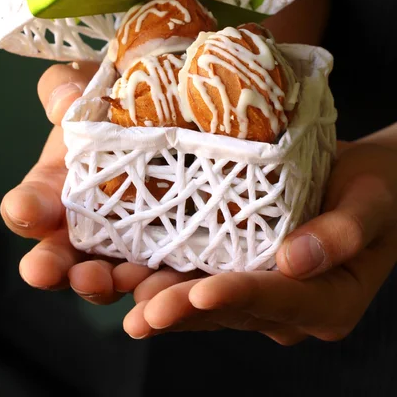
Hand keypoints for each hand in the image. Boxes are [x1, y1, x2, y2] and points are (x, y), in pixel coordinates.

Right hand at [0, 62, 157, 303]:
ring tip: (106, 280)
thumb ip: (64, 87)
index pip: (31, 205)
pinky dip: (158, 287)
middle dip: (52, 265)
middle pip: (61, 256)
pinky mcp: (169, 250)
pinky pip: (161, 275)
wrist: (169, 108)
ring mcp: (126, 241)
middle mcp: (85, 222)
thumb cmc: (117, 97)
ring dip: (101, 283)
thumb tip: (64, 102)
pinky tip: (161, 288)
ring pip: (107, 275)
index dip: (24, 209)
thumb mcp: (87, 84)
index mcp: (57, 187)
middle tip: (47, 270)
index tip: (25, 208)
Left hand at [123, 142, 396, 343]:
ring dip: (168, 300)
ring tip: (126, 299)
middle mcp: (290, 306)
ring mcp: (264, 292)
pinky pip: (204, 277)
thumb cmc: (379, 191)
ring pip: (210, 302)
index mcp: (328, 300)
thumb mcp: (373, 203)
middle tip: (145, 314)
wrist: (366, 183)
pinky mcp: (243, 269)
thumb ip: (345, 231)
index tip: (203, 292)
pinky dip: (170, 276)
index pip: (280, 300)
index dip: (240, 296)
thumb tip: (297, 260)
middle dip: (188, 310)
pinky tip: (134, 273)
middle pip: (235, 310)